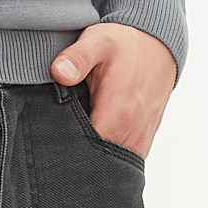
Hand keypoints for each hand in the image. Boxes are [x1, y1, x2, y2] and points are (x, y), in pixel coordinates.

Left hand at [49, 24, 177, 160]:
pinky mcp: (144, 140)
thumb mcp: (98, 42)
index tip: (49, 141)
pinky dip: (107, 156)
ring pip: (111, 165)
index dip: (65, 150)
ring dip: (92, 157)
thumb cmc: (125, 44)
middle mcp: (133, 133)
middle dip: (76, 158)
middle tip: (57, 144)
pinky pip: (123, 160)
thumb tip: (59, 72)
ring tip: (73, 143)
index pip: (86, 151)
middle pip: (98, 163)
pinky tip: (91, 142)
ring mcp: (141, 139)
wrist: (158, 45)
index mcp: (119, 114)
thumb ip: (77, 58)